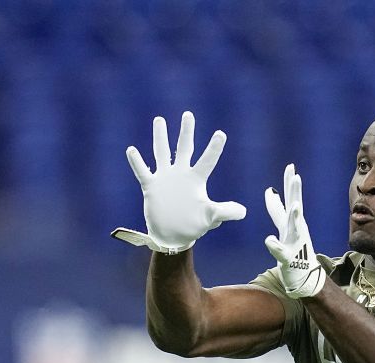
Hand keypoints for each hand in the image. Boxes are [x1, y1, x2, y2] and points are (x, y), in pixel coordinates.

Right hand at [119, 111, 245, 253]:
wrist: (172, 235)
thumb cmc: (193, 225)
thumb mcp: (210, 218)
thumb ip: (224, 212)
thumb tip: (243, 212)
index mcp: (197, 179)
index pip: (207, 160)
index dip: (214, 148)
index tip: (221, 134)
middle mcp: (181, 174)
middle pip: (184, 148)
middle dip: (186, 132)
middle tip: (188, 115)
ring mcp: (165, 178)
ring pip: (162, 153)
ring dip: (160, 137)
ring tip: (159, 119)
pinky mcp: (151, 186)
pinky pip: (142, 171)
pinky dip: (137, 162)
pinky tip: (131, 150)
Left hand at [264, 164, 324, 297]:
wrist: (305, 277)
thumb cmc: (294, 251)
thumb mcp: (284, 228)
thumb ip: (277, 211)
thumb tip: (270, 191)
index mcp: (292, 223)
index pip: (289, 199)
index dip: (288, 184)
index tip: (290, 166)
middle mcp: (295, 230)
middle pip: (295, 206)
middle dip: (294, 191)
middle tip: (295, 174)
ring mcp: (294, 243)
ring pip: (294, 227)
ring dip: (294, 216)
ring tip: (294, 205)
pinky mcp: (289, 258)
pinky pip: (281, 252)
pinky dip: (275, 246)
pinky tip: (269, 240)